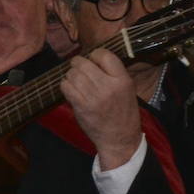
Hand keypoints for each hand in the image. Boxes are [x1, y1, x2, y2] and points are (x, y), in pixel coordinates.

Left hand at [61, 50, 141, 169]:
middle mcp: (108, 86)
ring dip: (71, 75)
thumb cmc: (123, 112)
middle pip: (83, 63)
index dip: (95, 55)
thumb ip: (113, 73)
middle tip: (79, 69)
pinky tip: (71, 89)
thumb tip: (93, 58)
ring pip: (72, 74)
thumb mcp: (127, 89)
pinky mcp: (81, 106)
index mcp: (122, 80)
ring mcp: (93, 97)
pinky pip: (65, 87)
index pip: (104, 54)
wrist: (119, 138)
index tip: (93, 61)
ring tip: (76, 81)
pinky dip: (65, 85)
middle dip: (78, 64)